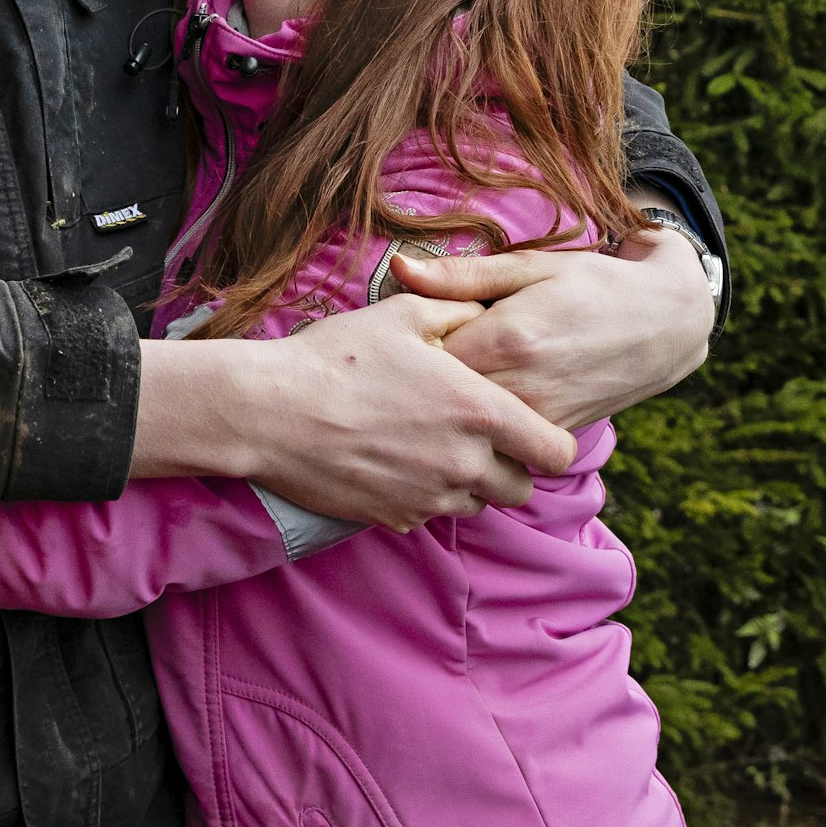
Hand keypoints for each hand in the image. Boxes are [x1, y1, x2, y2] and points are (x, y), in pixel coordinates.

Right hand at [130, 297, 577, 530]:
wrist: (270, 412)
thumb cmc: (334, 357)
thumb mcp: (399, 314)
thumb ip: (456, 309)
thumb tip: (484, 311)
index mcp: (476, 410)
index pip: (555, 451)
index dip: (549, 439)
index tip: (528, 424)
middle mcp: (464, 463)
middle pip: (521, 488)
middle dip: (509, 465)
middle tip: (475, 435)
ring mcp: (431, 496)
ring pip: (477, 503)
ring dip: (466, 481)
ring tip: (427, 443)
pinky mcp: (397, 517)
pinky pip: (431, 512)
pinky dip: (424, 493)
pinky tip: (392, 458)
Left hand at [390, 228, 711, 430]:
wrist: (667, 324)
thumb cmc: (591, 284)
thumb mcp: (527, 266)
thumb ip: (459, 275)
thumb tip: (397, 267)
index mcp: (507, 339)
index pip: (424, 354)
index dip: (405, 342)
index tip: (401, 328)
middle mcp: (522, 389)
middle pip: (440, 395)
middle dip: (421, 376)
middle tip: (416, 354)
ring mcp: (539, 420)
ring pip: (468, 423)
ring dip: (450, 402)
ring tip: (446, 375)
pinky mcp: (554, 437)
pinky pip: (500, 438)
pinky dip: (482, 420)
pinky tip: (480, 395)